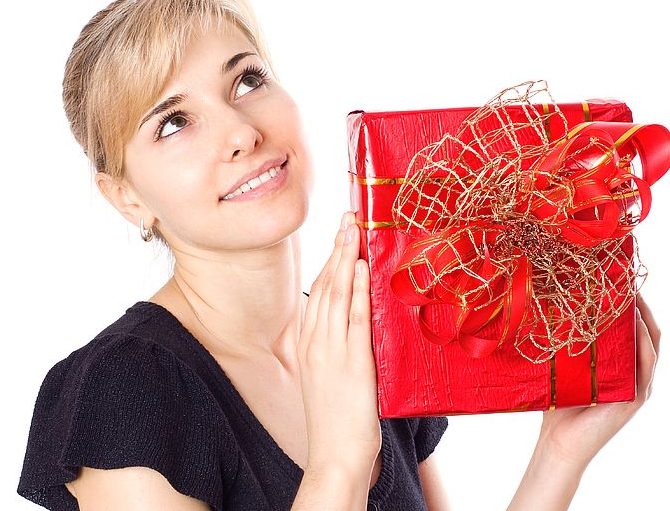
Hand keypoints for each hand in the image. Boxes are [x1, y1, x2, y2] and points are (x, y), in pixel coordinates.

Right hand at [297, 211, 379, 477]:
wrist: (334, 454)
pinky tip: (359, 266)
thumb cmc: (337, 419)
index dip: (331, 260)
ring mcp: (331, 350)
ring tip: (353, 228)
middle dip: (338, 248)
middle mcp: (316, 341)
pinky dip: (355, 289)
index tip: (341, 234)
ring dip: (346, 257)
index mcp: (310, 343)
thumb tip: (356, 323)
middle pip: (325, 284)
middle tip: (348, 216)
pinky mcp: (351, 361)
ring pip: (336, 293)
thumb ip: (338, 348)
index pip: (319, 292)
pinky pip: (353, 318)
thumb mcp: (329, 376)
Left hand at [534, 293, 660, 468]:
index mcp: (620, 365)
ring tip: (634, 296)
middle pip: (647, 331)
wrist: (559, 442)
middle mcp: (634, 373)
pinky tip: (636, 325)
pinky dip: (644, 342)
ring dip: (645, 318)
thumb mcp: (566, 367)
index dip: (631, 305)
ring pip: (651, 344)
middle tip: (627, 281)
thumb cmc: (558, 404)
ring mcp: (640, 385)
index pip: (632, 328)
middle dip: (641, 306)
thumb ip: (570, 344)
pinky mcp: (638, 397)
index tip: (618, 280)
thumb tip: (553, 308)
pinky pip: (647, 363)